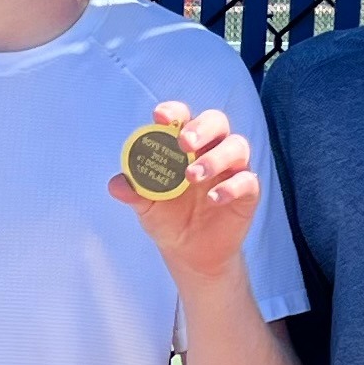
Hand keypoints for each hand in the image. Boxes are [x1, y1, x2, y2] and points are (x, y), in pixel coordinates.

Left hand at [107, 101, 260, 287]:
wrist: (189, 252)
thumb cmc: (168, 218)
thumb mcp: (146, 207)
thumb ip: (134, 192)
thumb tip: (116, 184)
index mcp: (184, 145)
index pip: (183, 117)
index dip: (174, 111)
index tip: (160, 117)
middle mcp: (211, 150)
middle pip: (216, 122)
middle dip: (201, 128)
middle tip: (184, 143)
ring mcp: (232, 169)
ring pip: (236, 146)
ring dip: (215, 158)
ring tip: (193, 176)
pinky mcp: (247, 192)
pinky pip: (248, 181)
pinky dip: (231, 187)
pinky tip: (213, 199)